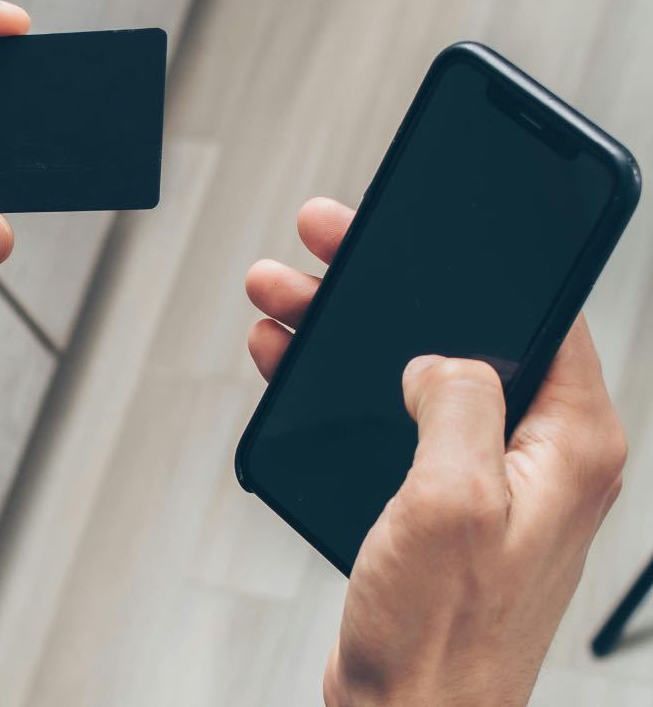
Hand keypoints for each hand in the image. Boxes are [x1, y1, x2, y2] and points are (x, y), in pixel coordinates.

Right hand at [245, 197, 626, 705]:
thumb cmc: (442, 638)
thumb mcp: (451, 499)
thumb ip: (454, 401)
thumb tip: (437, 355)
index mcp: (572, 447)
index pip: (546, 315)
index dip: (489, 257)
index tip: (436, 216)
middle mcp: (537, 458)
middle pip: (463, 333)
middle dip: (388, 285)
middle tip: (328, 241)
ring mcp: (484, 480)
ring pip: (415, 371)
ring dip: (348, 332)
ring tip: (282, 298)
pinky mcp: (437, 502)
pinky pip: (390, 419)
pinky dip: (339, 385)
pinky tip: (291, 363)